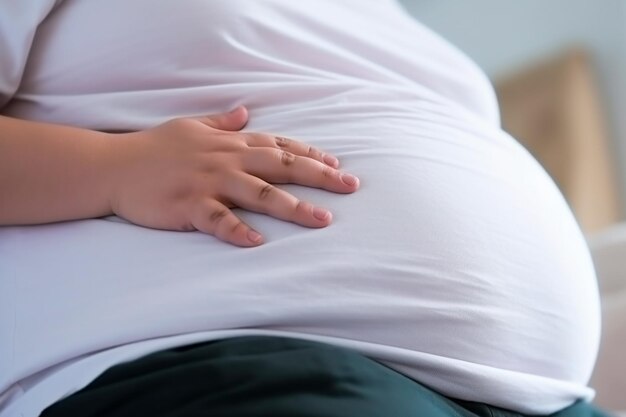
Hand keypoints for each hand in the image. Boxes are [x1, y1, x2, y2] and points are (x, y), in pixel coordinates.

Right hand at [109, 106, 359, 246]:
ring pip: (260, 193)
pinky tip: (258, 243)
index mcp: (229, 143)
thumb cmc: (153, 147)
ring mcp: (209, 183)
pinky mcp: (189, 206)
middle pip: (282, 166)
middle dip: (319, 177)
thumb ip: (222, 123)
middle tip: (350, 187)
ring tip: (322, 220)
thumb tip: (246, 113)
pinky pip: (218, 220)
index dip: (310, 155)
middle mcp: (225, 160)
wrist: (113, 165)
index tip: (337, 165)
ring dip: (293, 206)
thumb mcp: (190, 126)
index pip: (279, 146)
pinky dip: (238, 231)